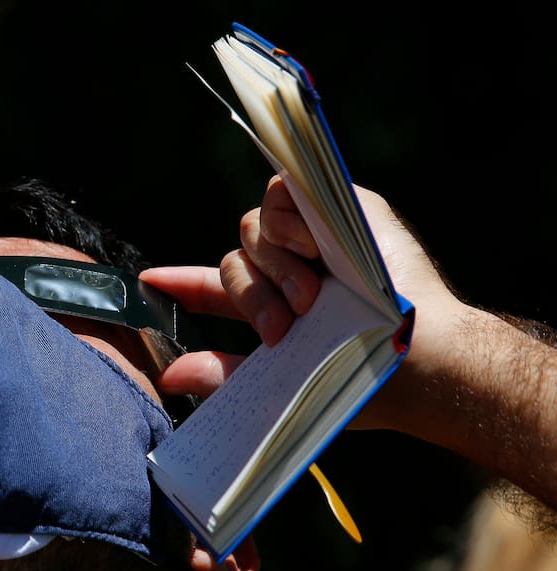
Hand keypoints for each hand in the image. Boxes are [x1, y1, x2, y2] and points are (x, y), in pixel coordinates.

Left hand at [142, 175, 466, 429]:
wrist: (421, 355)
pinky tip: (315, 249)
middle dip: (252, 293)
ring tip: (313, 292)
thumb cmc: (363, 375)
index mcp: (277, 305)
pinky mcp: (338, 206)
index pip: (216, 287)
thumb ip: (224, 373)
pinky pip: (284, 190)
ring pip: (254, 226)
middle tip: (287, 324)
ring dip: (275, 263)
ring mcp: (315, 235)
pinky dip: (290, 220)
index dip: (181, 283)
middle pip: (235, 259)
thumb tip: (168, 377)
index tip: (149, 283)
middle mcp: (293, 267)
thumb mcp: (283, 380)